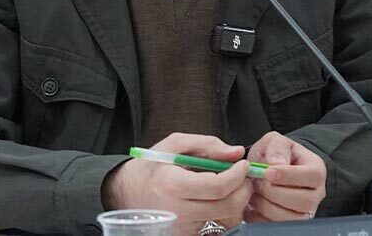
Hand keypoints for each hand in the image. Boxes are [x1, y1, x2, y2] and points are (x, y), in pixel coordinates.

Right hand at [102, 133, 252, 235]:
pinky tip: (216, 199)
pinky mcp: (186, 235)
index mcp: (174, 184)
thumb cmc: (151, 167)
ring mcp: (182, 226)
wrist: (128, 191)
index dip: (237, 175)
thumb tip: (235, 152)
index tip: (243, 165)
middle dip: (243, 189)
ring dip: (236, 202)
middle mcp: (178, 210)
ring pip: (226, 219)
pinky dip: (223, 213)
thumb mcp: (175, 145)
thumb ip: (207, 144)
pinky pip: (216, 227)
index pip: (217, 186)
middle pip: (227, 206)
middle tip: (243, 176)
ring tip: (229, 187)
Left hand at [244, 131, 325, 222]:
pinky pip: (276, 227)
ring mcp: (305, 211)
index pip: (311, 176)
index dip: (289, 175)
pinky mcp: (290, 224)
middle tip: (257, 182)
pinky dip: (260, 218)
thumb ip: (277, 146)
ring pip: (291, 218)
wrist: (270, 169)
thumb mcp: (275, 141)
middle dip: (274, 192)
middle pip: (303, 201)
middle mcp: (315, 193)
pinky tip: (252, 206)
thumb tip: (276, 162)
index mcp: (316, 170)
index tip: (268, 172)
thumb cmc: (276, 155)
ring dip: (266, 206)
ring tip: (254, 193)